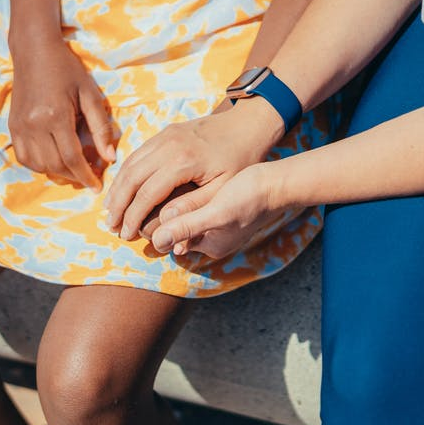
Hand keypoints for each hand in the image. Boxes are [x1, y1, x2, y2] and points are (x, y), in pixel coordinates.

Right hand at [8, 40, 115, 189]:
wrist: (34, 51)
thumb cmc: (67, 69)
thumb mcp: (90, 94)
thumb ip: (100, 127)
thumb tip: (110, 158)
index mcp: (55, 116)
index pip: (72, 158)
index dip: (86, 176)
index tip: (97, 187)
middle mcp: (34, 125)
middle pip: (55, 165)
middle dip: (74, 177)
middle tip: (89, 178)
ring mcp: (20, 127)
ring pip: (38, 165)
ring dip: (57, 173)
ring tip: (74, 169)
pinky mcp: (13, 127)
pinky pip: (24, 158)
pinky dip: (39, 165)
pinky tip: (53, 160)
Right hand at [103, 96, 284, 240]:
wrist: (247, 125)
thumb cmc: (240, 160)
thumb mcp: (223, 189)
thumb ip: (193, 207)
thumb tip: (166, 226)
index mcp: (183, 161)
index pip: (147, 193)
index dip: (133, 216)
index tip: (126, 235)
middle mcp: (168, 145)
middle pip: (131, 177)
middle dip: (118, 204)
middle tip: (111, 226)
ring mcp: (164, 136)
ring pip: (130, 163)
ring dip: (117, 188)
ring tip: (110, 211)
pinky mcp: (165, 132)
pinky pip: (138, 153)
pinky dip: (125, 173)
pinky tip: (121, 189)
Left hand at [149, 163, 282, 258]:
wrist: (279, 183)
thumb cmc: (250, 196)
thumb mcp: (216, 212)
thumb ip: (187, 227)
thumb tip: (156, 242)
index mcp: (209, 246)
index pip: (170, 239)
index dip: (154, 221)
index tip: (144, 198)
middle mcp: (212, 240)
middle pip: (176, 229)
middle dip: (162, 213)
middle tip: (149, 188)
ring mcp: (218, 226)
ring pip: (184, 217)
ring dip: (174, 203)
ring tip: (163, 181)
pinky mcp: (222, 212)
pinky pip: (195, 207)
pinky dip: (187, 197)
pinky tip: (183, 178)